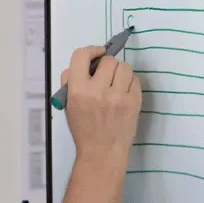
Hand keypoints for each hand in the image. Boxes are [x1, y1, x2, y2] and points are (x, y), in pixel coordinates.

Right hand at [59, 45, 141, 160]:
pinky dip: (130, 83)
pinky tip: (124, 92)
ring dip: (120, 72)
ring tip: (117, 83)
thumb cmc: (83, 129)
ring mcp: (118, 96)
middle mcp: (97, 90)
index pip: (81, 56)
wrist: (102, 152)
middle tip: (106, 75)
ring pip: (124, 67)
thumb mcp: (68, 105)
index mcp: (77, 90)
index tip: (96, 53)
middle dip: (107, 65)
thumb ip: (69, 82)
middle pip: (108, 60)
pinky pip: (135, 80)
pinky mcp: (134, 102)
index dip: (90, 50)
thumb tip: (81, 64)